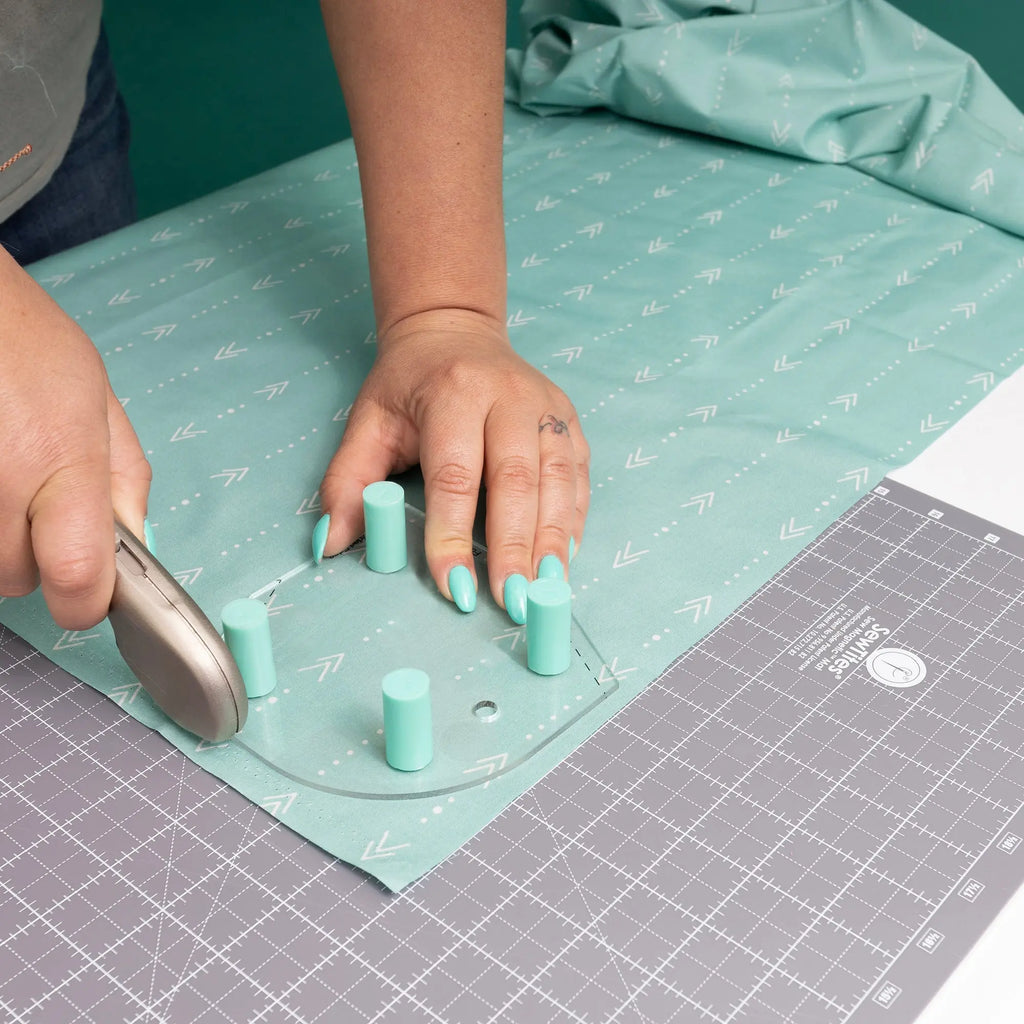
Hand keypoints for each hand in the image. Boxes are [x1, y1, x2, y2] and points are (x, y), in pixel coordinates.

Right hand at [0, 251, 150, 628]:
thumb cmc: (21, 339)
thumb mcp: (95, 397)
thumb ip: (123, 477)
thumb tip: (137, 542)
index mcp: (60, 458)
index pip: (76, 575)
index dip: (87, 598)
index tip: (92, 591)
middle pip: (20, 580)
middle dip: (35, 554)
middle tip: (32, 493)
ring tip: (2, 471)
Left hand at [317, 309, 589, 615]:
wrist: (453, 330)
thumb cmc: (408, 383)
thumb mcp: (366, 421)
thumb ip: (346, 482)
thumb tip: (330, 543)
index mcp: (453, 393)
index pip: (455, 476)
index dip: (453, 535)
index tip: (452, 586)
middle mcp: (508, 396)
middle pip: (516, 481)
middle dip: (514, 547)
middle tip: (511, 601)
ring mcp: (546, 406)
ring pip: (558, 479)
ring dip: (553, 540)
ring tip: (544, 590)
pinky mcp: (568, 418)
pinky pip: (579, 475)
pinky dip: (573, 520)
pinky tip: (564, 558)